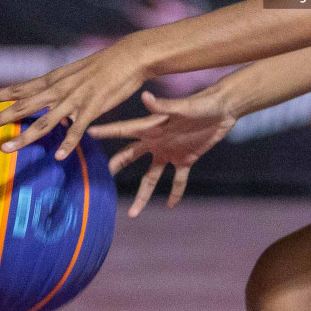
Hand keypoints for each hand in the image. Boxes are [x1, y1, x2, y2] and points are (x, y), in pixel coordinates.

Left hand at [0, 35, 150, 159]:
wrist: (131, 56)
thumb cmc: (105, 64)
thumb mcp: (76, 73)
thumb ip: (62, 87)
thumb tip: (51, 101)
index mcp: (55, 79)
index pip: (21, 87)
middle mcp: (59, 88)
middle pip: (25, 105)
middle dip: (1, 117)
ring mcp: (75, 98)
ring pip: (44, 121)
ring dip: (24, 136)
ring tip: (6, 149)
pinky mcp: (93, 107)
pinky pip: (78, 128)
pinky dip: (68, 142)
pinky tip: (59, 156)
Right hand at [91, 88, 236, 214]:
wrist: (223, 109)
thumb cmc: (202, 103)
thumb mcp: (184, 106)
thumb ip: (164, 106)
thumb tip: (145, 96)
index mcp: (152, 127)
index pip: (125, 131)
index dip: (107, 132)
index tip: (87, 133)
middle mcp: (157, 141)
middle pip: (131, 156)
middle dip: (117, 166)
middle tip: (102, 179)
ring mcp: (170, 152)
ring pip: (151, 176)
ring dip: (143, 194)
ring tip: (132, 213)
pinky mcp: (186, 159)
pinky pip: (178, 180)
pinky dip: (175, 193)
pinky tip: (171, 206)